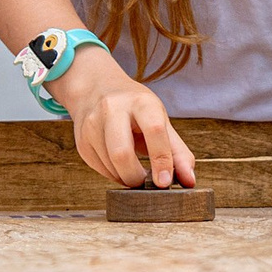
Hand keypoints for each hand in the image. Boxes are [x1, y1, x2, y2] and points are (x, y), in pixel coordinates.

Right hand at [50, 49, 195, 189]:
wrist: (96, 88)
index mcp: (140, 102)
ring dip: (126, 178)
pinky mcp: (81, 140)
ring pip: (110, 166)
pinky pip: (100, 170)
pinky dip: (114, 174)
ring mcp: (92, 124)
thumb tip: (190, 182)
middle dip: (136, 177)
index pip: (153, 130)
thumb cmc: (135, 108)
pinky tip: (119, 164)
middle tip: (146, 182)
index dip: (161, 159)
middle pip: (121, 153)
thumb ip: (178, 152)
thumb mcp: (160, 120)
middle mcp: (112, 109)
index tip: (164, 182)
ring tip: (134, 171)